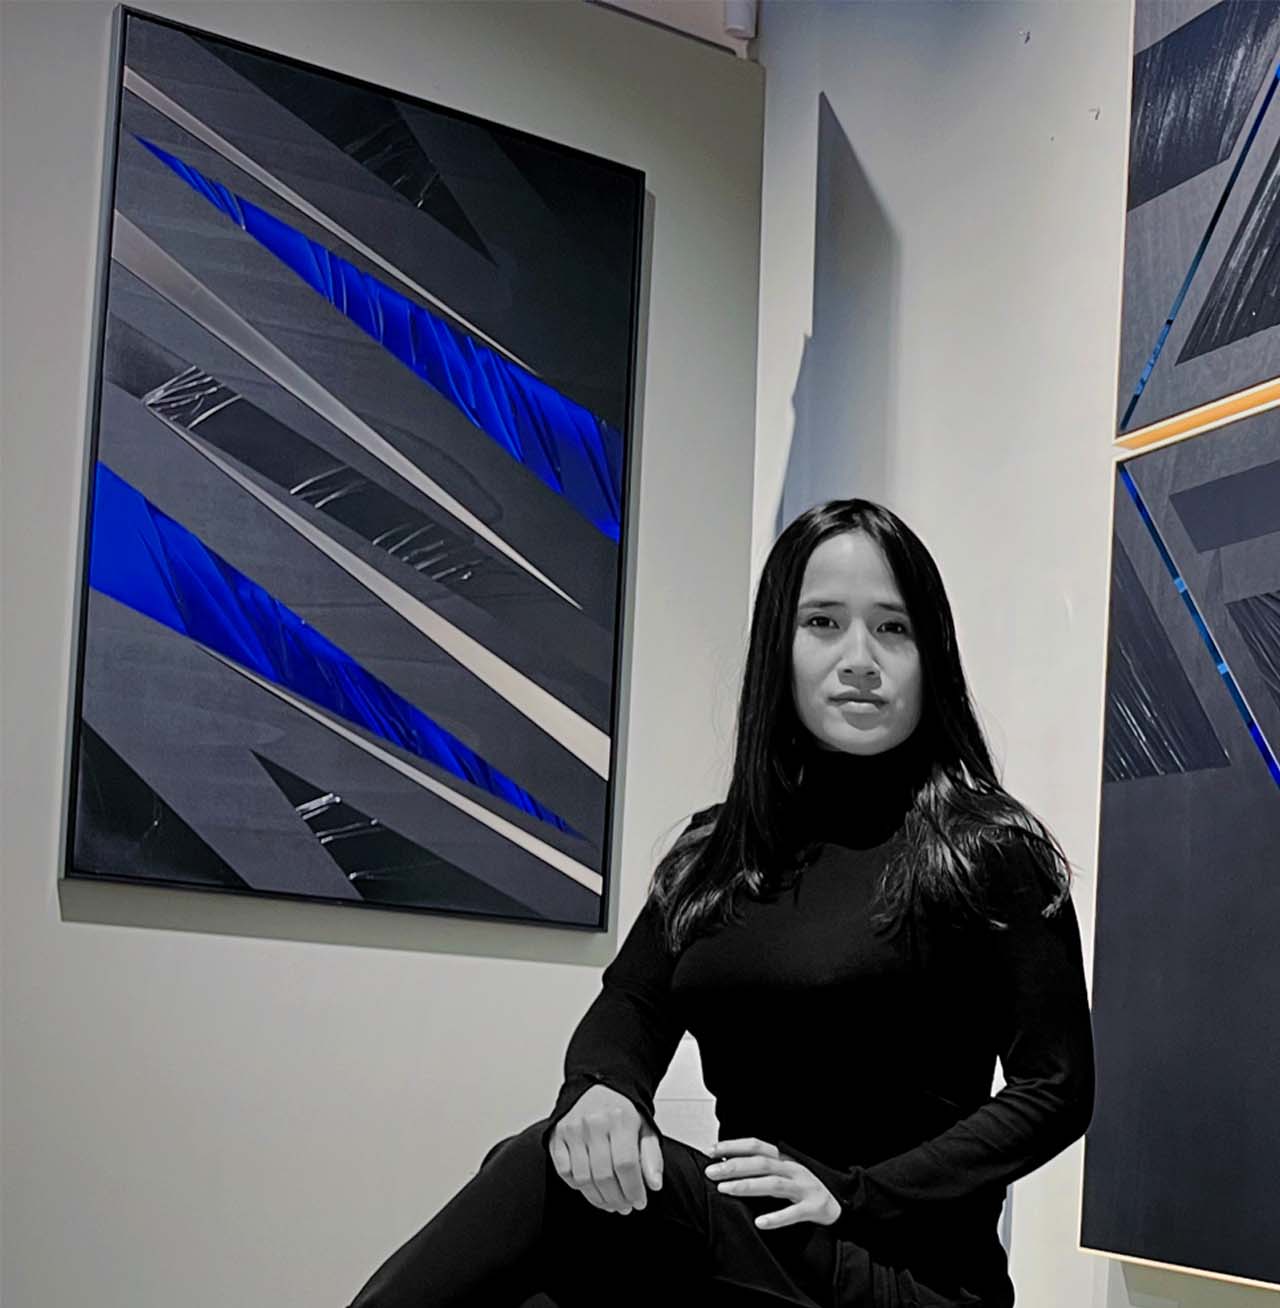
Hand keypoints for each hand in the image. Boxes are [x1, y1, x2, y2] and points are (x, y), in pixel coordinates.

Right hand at [547, 1084, 663, 1215]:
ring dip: (598, 1199)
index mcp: (620, 1119)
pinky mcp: (556, 1135)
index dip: (634, 1190)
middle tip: (625, 1207)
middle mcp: (594, 1122)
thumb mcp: (645, 1127)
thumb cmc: (622, 1110)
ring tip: (610, 1202)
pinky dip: (577, 1186)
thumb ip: (652, 1156)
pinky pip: (564, 1172)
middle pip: (604, 1176)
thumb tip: (654, 1184)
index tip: (639, 1202)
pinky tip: (590, 1187)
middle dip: (617, 1199)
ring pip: (583, 1178)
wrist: (598, 1085)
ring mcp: (572, 1129)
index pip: (626, 1165)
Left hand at [704, 1137, 840, 1229]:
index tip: (710, 1151)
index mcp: (784, 1159)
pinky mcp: (813, 1208)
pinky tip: (760, 1222)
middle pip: (761, 1163)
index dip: (733, 1146)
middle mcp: (793, 1169)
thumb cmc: (803, 1189)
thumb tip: (726, 1165)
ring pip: (774, 1184)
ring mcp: (804, 1187)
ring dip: (748, 1186)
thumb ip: (761, 1169)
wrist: (839, 1205)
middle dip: (734, 1166)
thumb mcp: (783, 1173)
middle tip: (711, 1172)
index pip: (756, 1146)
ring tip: (725, 1189)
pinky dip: (776, 1218)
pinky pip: (793, 1213)